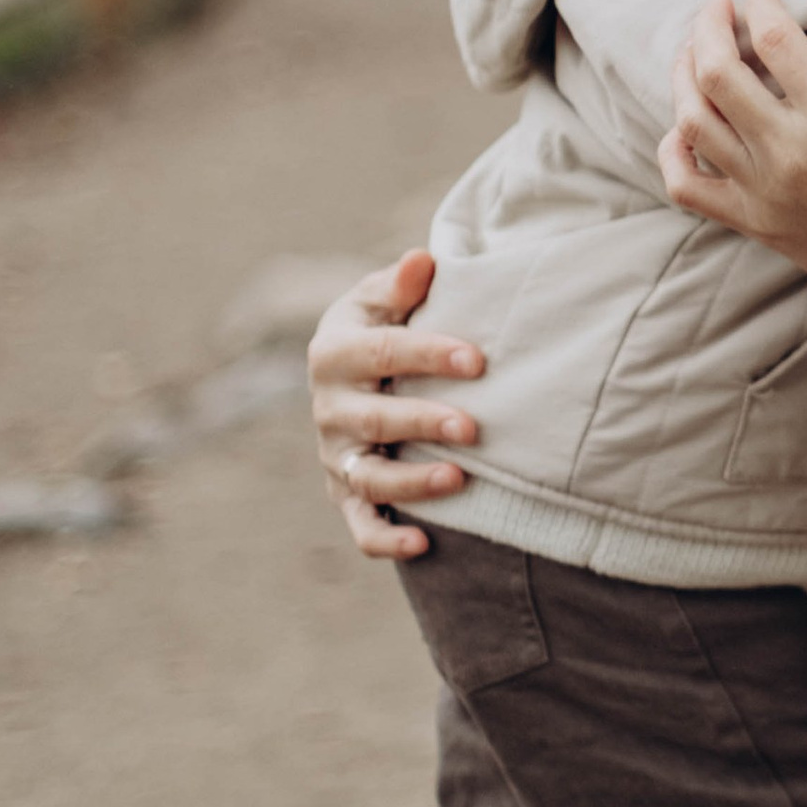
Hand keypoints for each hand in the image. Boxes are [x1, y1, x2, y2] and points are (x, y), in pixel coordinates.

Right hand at [308, 250, 484, 562]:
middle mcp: (328, 407)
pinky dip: (385, 540)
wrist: (358, 366)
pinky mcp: (345, 493)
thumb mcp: (385, 297)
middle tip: (473, 427)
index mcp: (334, 351)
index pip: (382, 352)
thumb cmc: (384, 322)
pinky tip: (423, 545)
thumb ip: (403, 284)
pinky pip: (360, 525)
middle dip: (422, 422)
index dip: (429, 355)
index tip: (478, 360)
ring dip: (410, 482)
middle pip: (372, 420)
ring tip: (459, 478)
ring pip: (366, 477)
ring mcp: (335, 455)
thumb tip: (423, 261)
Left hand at [661, 0, 806, 283]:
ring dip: (684, 75)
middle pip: (716, 73)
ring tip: (696, 52)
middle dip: (709, 27)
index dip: (761, 5)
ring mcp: (766, 191)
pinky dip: (673, 152)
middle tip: (718, 6)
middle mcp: (792, 152)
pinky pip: (687, 186)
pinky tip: (687, 125)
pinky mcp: (755, 223)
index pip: (774, 39)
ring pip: (693, 121)